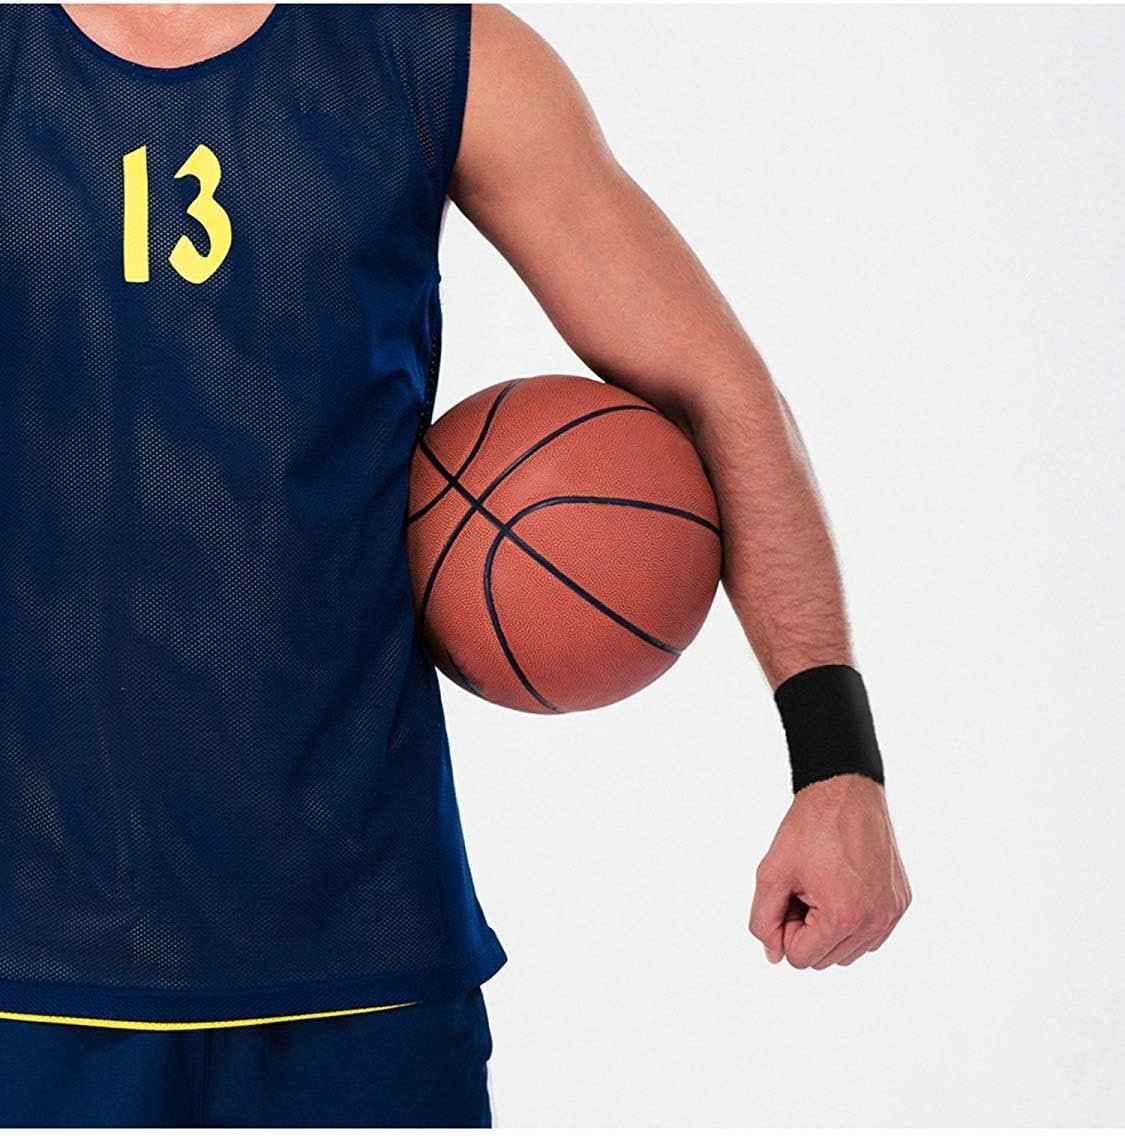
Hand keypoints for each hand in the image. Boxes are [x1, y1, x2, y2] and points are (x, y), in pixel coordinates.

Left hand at [748, 773, 910, 968]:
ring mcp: (891, 912)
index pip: (800, 958)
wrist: (845, 791)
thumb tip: (774, 955)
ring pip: (847, 952)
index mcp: (843, 917)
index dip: (784, 928)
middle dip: (806, 930)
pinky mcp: (900, 902)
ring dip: (828, 928)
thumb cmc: (809, 827)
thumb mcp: (771, 873)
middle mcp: (875, 921)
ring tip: (823, 886)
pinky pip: (869, 935)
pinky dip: (851, 921)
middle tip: (804, 888)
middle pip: (824, 959)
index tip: (789, 895)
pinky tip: (842, 887)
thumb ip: (763, 920)